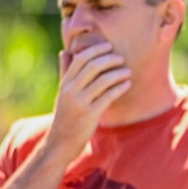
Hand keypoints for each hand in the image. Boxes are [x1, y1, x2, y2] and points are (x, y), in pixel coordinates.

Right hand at [46, 40, 132, 162]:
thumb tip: (65, 52)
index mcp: (65, 84)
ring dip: (118, 73)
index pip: (80, 59)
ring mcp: (80, 102)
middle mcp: (71, 91)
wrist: (60, 143)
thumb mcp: (62, 93)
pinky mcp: (89, 114)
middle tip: (121, 58)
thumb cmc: (65, 116)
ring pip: (102, 80)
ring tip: (128, 71)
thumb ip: (65, 72)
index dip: (95, 50)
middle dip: (109, 59)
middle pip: (92, 66)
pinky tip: (127, 84)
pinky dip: (119, 88)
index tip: (108, 45)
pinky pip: (108, 96)